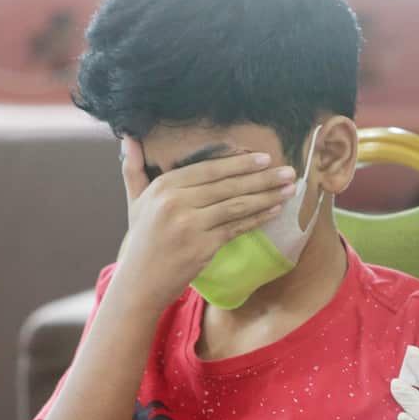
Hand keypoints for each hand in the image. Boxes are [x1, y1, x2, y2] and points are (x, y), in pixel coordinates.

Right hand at [112, 136, 295, 311]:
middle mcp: (176, 202)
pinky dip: (259, 218)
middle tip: (288, 171)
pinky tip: (276, 210)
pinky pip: (237, 227)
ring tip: (290, 189)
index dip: (239, 163)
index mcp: (163, 186)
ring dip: (267, 196)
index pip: (209, 169)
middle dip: (262, 177)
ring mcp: (191, 225)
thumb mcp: (135, 201)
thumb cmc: (142, 240)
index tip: (264, 158)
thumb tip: (128, 137)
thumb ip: (134, 169)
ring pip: (236, 205)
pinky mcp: (204, 246)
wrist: (140, 282)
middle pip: (227, 185)